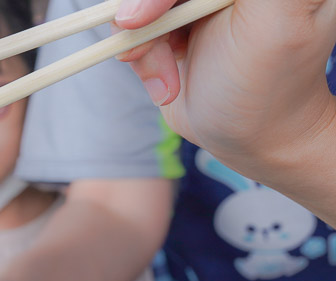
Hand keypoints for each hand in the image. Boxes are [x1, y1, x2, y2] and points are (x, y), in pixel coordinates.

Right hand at [114, 0, 335, 166]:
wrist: (249, 138)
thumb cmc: (270, 87)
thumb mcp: (277, 21)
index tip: (140, 17)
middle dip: (145, 14)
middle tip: (143, 47)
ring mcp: (193, 2)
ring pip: (136, 3)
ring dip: (141, 44)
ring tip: (165, 78)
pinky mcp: (170, 23)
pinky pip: (131, 26)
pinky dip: (138, 57)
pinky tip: (164, 81)